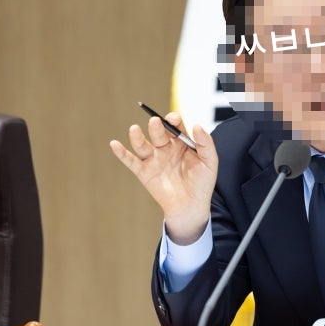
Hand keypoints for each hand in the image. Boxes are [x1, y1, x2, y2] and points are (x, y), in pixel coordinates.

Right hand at [109, 113, 217, 244]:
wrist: (191, 206)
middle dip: (157, 127)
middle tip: (156, 122)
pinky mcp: (143, 172)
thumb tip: (197, 126)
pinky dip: (121, 153)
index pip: (175, 126)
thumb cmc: (202, 183)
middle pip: (158, 132)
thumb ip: (206, 143)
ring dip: (137, 136)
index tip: (173, 119)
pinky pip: (130, 161)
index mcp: (181, 142)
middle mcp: (165, 147)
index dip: (173, 120)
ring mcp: (153, 159)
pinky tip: (114, 144)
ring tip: (134, 129)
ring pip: (142, 144)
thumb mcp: (210, 162)